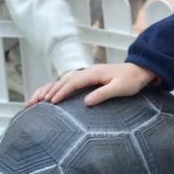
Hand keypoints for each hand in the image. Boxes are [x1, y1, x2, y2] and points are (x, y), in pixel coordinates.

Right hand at [27, 63, 155, 106]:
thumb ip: (103, 94)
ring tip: (35, 100)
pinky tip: (49, 95)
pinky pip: (69, 82)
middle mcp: (88, 71)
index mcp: (94, 73)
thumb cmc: (131, 81)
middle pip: (63, 80)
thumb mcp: (120, 89)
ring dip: (49, 89)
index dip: (61, 92)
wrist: (139, 71)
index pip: (73, 82)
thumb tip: (86, 102)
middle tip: (34, 103)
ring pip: (63, 80)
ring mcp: (87, 74)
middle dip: (48, 91)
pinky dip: (57, 87)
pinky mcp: (89, 78)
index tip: (51, 102)